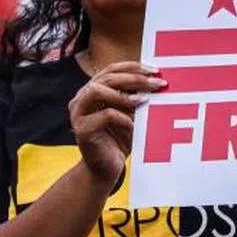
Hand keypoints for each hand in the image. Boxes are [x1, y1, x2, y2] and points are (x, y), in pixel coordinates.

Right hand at [68, 60, 164, 185]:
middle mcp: (82, 98)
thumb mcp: (131, 114)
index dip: (133, 67)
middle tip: (157, 84)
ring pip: (97, 90)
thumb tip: (157, 82)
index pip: (111, 69)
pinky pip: (105, 115)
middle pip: (107, 77)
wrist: (106, 170)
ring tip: (144, 100)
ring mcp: (79, 113)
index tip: (155, 70)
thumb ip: (136, 97)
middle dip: (134, 78)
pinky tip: (135, 125)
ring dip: (124, 94)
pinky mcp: (82, 130)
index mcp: (93, 90)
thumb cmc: (120, 140)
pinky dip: (123, 117)